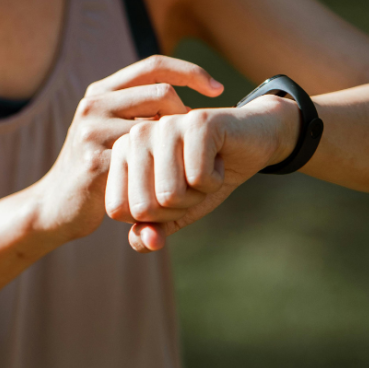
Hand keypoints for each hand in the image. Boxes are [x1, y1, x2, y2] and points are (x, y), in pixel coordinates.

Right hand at [31, 56, 223, 241]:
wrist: (56, 207)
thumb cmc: (95, 169)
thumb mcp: (109, 130)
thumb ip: (135, 110)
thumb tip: (181, 92)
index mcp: (100, 92)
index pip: (154, 65)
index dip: (191, 71)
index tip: (218, 89)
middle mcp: (93, 105)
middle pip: (162, 92)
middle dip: (187, 116)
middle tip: (194, 143)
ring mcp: (92, 132)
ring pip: (159, 126)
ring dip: (179, 145)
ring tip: (184, 165)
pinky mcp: (96, 162)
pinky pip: (148, 158)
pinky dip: (167, 170)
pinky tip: (169, 184)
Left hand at [105, 94, 299, 251]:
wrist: (250, 144)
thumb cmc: (204, 176)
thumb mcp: (175, 211)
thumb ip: (152, 231)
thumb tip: (147, 244)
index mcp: (121, 153)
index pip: (118, 210)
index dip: (153, 216)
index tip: (171, 193)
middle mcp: (136, 135)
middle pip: (144, 207)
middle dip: (177, 208)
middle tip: (192, 182)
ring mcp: (165, 125)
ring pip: (170, 195)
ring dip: (197, 195)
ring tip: (204, 170)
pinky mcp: (197, 123)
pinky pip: (198, 179)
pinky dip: (215, 181)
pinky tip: (219, 160)